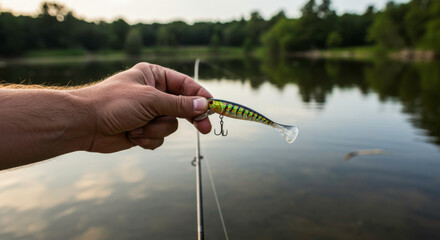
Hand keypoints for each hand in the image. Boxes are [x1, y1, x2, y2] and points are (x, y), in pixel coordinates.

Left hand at [75, 62, 211, 152]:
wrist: (85, 125)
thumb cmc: (114, 103)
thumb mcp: (150, 100)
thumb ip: (179, 104)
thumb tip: (204, 105)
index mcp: (154, 76)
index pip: (186, 85)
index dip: (201, 97)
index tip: (214, 108)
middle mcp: (153, 93)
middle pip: (183, 107)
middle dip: (189, 118)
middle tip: (205, 129)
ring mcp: (148, 113)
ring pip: (171, 125)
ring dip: (156, 130)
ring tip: (138, 128)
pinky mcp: (143, 130)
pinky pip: (159, 138)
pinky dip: (148, 139)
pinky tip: (132, 136)